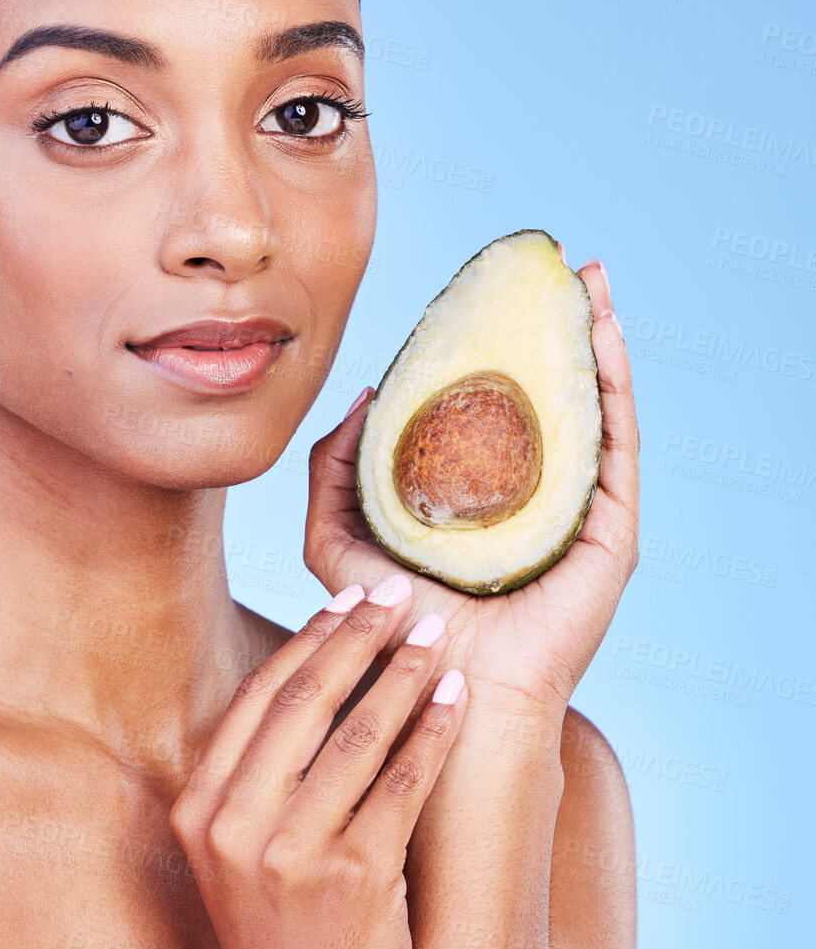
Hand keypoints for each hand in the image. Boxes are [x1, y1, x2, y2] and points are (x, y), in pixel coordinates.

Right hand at [171, 583, 468, 948]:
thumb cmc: (277, 933)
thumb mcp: (235, 851)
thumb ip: (255, 776)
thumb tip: (315, 678)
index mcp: (199, 806)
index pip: (259, 697)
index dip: (310, 639)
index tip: (349, 597)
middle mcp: (235, 823)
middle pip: (304, 701)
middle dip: (359, 634)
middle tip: (400, 590)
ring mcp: (292, 852)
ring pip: (357, 734)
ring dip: (404, 674)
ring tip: (437, 634)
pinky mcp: (354, 880)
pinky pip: (402, 784)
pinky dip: (434, 734)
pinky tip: (456, 701)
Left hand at [304, 256, 639, 718]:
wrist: (431, 683)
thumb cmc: (383, 621)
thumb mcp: (334, 533)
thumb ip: (333, 467)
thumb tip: (368, 392)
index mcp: (480, 494)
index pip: (498, 405)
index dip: (498, 345)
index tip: (489, 289)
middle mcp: (534, 496)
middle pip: (555, 394)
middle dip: (559, 326)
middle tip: (555, 265)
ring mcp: (575, 512)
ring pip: (593, 408)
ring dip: (597, 339)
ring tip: (589, 279)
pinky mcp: (607, 533)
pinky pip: (615, 445)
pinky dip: (613, 387)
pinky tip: (601, 338)